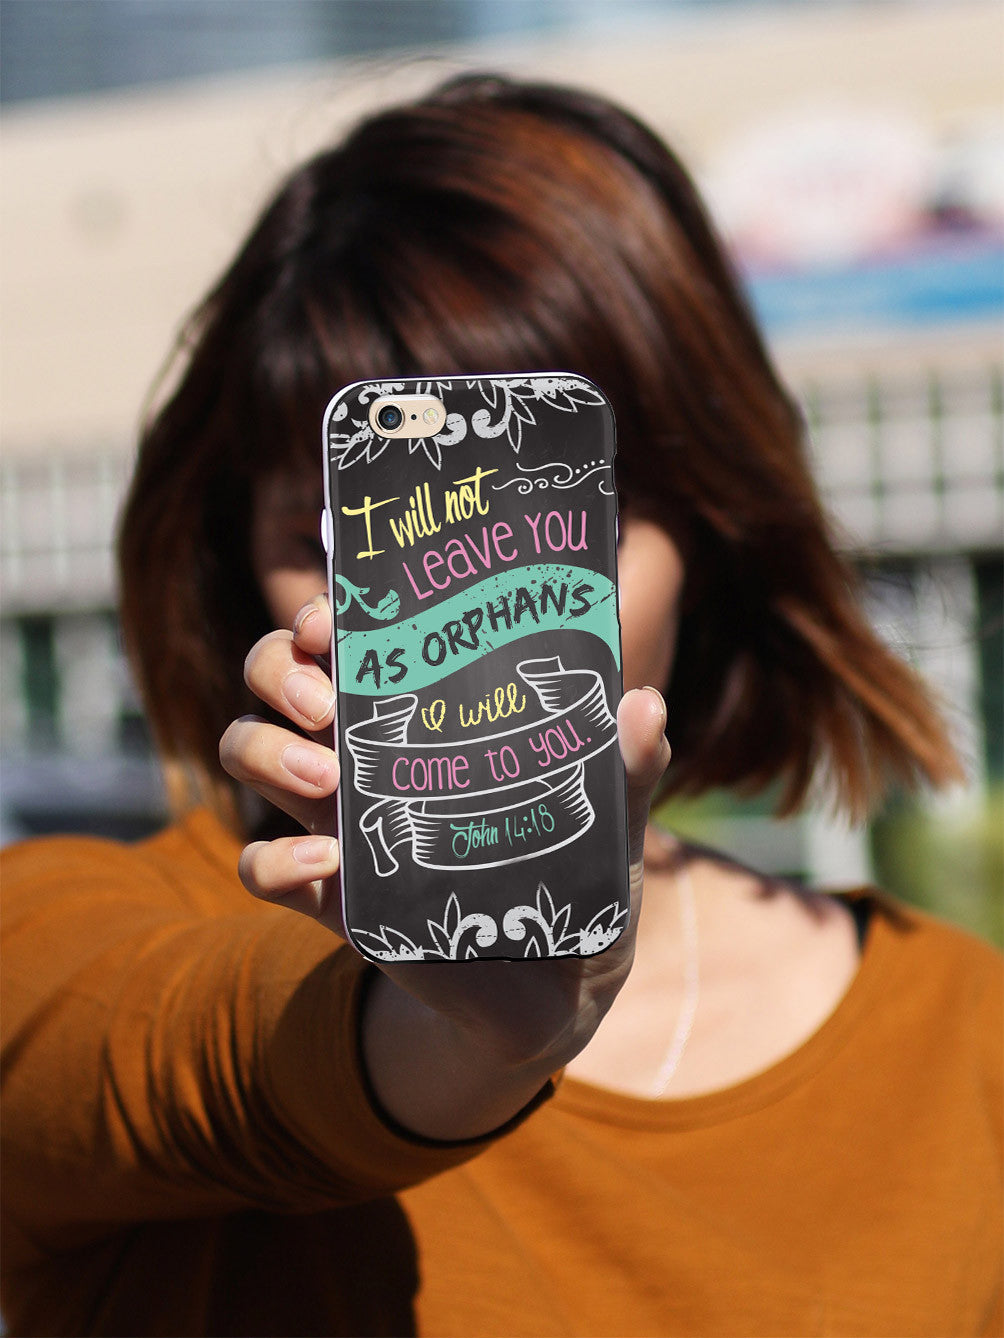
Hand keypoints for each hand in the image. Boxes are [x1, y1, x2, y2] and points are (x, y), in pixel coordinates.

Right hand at [220, 595, 669, 1137]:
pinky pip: (258, 867)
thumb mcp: (607, 811)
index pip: (345, 638)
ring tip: (326, 776)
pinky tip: (326, 861)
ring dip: (267, 751)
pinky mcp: (330, 895)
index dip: (323, 616)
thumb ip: (626, 761)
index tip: (337, 622)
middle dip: (279, 670)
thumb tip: (644, 703)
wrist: (554, 984)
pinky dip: (272, 859)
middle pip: (273, 676)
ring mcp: (337, 819)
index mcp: (421, 714)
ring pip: (247, 750)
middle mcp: (364, 752)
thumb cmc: (574, 871)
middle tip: (325, 703)